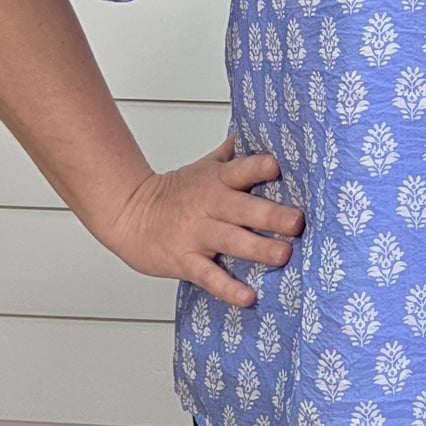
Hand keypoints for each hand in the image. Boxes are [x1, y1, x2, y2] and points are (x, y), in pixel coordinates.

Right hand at [101, 134, 302, 306]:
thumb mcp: (204, 166)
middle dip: (271, 215)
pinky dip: (228, 288)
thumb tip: (261, 129)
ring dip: (259, 249)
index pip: (240, 169)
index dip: (257, 167)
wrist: (128, 215)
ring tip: (283, 255)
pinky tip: (247, 296)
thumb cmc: (174, 193)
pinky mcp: (185, 261)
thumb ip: (234, 154)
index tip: (277, 165)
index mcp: (216, 180)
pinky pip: (209, 277)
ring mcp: (197, 234)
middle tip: (297, 222)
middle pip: (243, 208)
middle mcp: (209, 205)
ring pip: (231, 241)